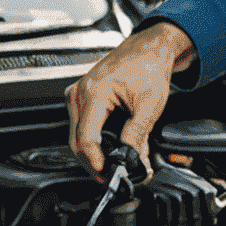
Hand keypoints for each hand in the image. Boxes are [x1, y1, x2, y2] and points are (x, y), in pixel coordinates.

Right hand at [65, 22, 193, 179]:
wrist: (148, 49)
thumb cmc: (148, 67)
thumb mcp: (150, 104)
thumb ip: (138, 133)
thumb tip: (132, 158)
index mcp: (95, 91)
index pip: (86, 136)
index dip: (94, 160)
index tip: (106, 172)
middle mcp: (80, 92)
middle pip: (77, 140)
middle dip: (93, 162)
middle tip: (110, 176)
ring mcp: (77, 94)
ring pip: (76, 135)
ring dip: (91, 154)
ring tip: (111, 165)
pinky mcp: (81, 97)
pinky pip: (80, 126)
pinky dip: (92, 141)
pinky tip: (106, 149)